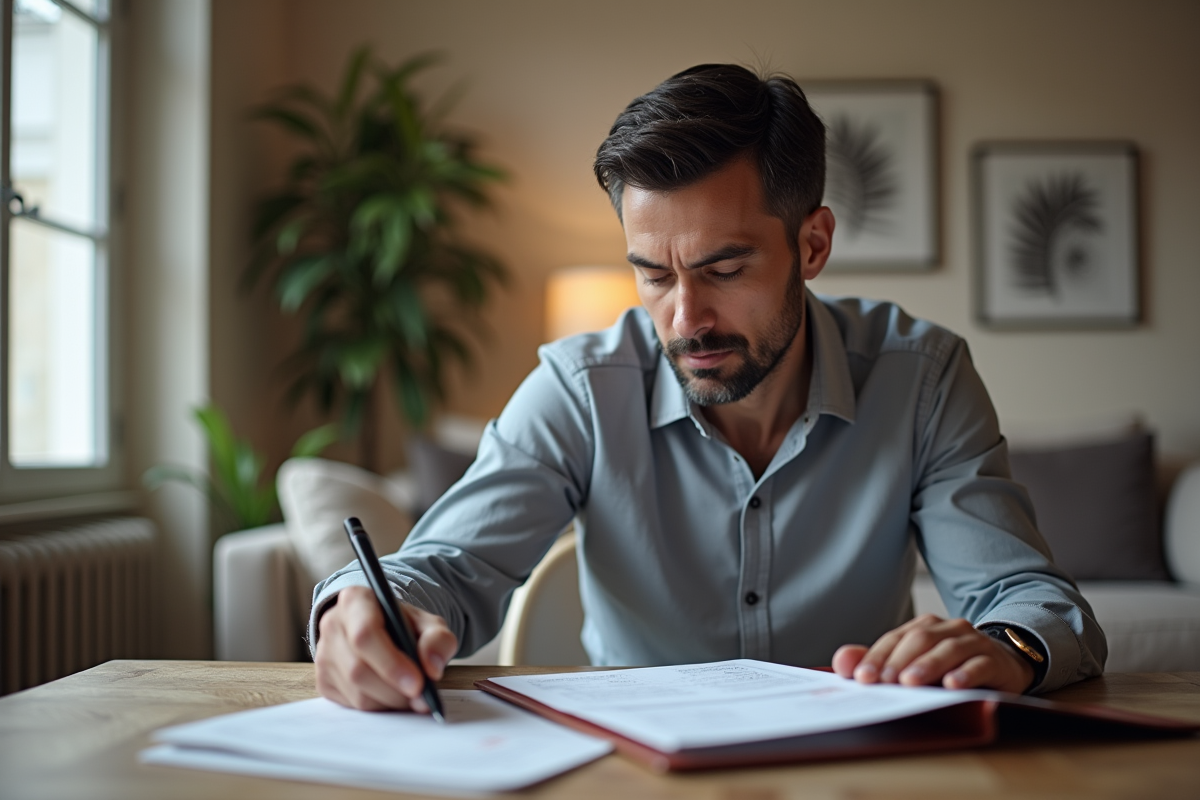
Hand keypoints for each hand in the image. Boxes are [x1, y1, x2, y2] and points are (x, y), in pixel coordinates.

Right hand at [314, 585, 457, 710]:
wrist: (382, 629)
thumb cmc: (403, 625)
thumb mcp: (428, 623)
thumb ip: (438, 640)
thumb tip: (432, 669)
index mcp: (355, 600)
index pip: (365, 634)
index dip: (391, 663)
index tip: (418, 684)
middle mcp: (332, 625)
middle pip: (358, 669)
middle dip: (396, 690)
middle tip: (423, 698)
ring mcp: (324, 655)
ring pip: (356, 693)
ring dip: (390, 702)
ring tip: (411, 695)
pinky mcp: (323, 681)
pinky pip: (352, 705)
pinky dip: (379, 707)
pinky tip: (392, 695)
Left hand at [831, 614, 1034, 693]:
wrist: (1003, 662)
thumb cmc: (950, 666)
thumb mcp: (914, 664)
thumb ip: (878, 662)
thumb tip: (842, 663)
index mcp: (923, 628)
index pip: (895, 639)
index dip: (877, 656)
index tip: (861, 677)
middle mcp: (947, 629)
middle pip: (919, 640)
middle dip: (898, 661)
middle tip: (883, 682)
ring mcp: (973, 642)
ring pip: (948, 649)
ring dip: (928, 665)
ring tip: (910, 682)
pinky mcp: (995, 660)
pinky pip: (980, 665)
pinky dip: (965, 674)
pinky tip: (953, 685)